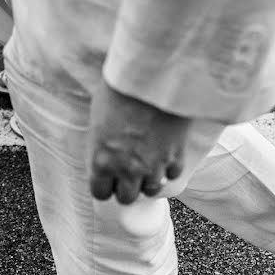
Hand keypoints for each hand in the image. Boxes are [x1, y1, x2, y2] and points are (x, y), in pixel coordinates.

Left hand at [87, 80, 191, 204]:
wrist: (154, 77)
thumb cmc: (120, 90)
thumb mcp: (98, 119)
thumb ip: (101, 144)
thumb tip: (104, 152)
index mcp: (101, 161)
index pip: (100, 193)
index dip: (104, 185)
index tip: (108, 178)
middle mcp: (127, 169)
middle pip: (126, 198)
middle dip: (126, 187)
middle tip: (128, 172)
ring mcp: (154, 166)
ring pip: (151, 190)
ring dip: (149, 180)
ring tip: (149, 164)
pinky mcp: (176, 156)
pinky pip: (173, 175)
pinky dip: (169, 167)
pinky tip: (166, 153)